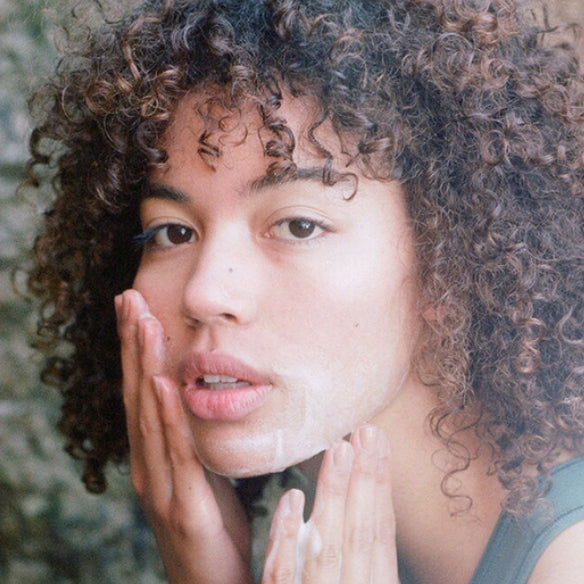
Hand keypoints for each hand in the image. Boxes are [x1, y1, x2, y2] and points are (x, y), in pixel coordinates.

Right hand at [116, 289, 253, 583]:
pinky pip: (174, 453)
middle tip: (130, 298)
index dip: (136, 350)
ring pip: (148, 416)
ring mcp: (160, 486)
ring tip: (143, 321)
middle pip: (137, 394)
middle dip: (133, 344)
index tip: (135, 308)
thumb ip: (196, 439)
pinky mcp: (183, 507)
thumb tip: (202, 397)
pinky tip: (160, 383)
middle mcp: (148, 465)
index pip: (142, 392)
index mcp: (154, 456)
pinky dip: (163, 415)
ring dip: (144, 365)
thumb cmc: (213, 528)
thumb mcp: (204, 473)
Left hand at [262, 425, 398, 583]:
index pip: (381, 537)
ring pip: (326, 550)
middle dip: (365, 481)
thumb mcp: (355, 583)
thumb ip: (358, 560)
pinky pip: (281, 576)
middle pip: (359, 536)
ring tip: (338, 449)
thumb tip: (364, 501)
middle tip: (366, 431)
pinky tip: (293, 497)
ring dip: (333, 495)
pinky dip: (287, 537)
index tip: (380, 441)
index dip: (381, 487)